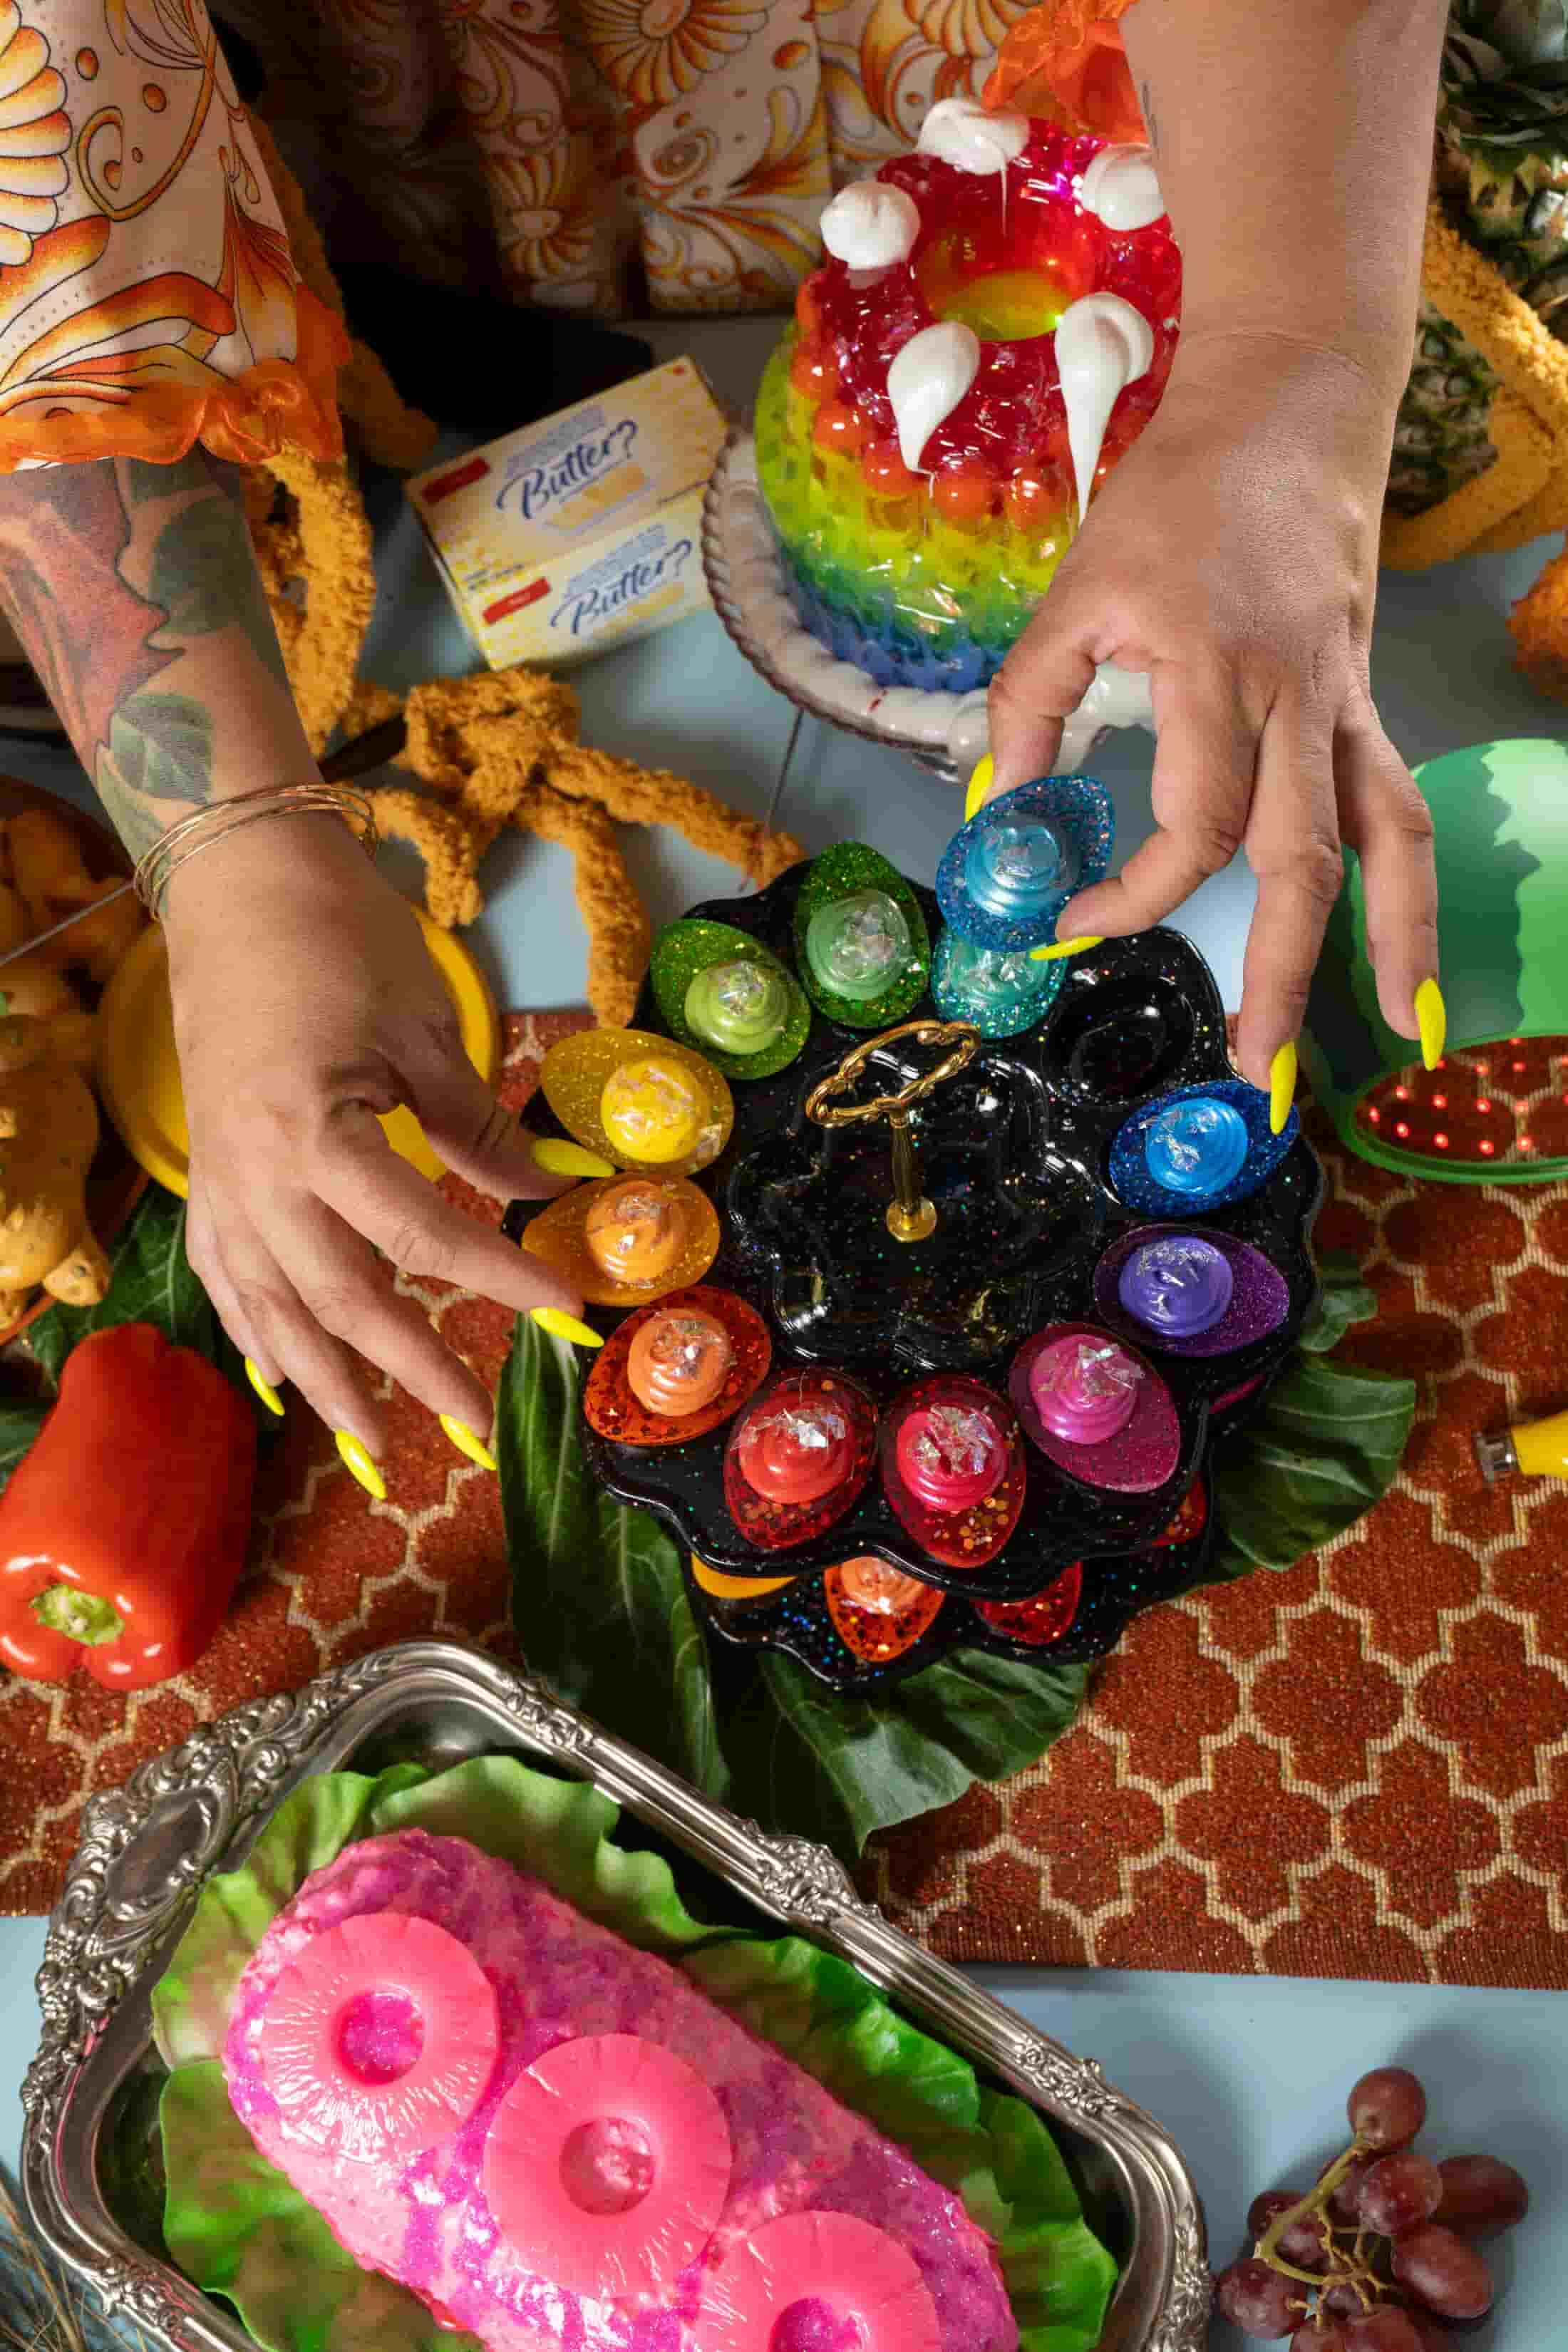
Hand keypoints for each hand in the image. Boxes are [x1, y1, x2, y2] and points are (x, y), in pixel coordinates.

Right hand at [166, 815, 583, 1459]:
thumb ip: (479, 1126)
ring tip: (376, 1449)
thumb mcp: (425, 1032)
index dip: (497, 1277)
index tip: (564, 1310)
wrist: (242, 889)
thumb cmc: (341, 943)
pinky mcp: (205, 1181)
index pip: (420, 1233)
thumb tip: (547, 1192)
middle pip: (341, 1298)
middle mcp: (256, 1173)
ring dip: (327, 1386)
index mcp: (316, 1130)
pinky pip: (227, 1282)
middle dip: (411, 1368)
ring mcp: (220, 1184)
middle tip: (474, 1426)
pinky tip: (288, 1383)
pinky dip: (260, 1338)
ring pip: (273, 1311)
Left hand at [986, 335, 1439, 1098]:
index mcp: (1218, 673)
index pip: (1196, 824)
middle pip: (1305, 859)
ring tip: (1392, 1036)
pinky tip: (1406, 959)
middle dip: (1286, 973)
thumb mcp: (1074, 594)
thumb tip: (997, 816)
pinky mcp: (1365, 701)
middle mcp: (1300, 699)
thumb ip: (1028, 705)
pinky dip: (1411, 887)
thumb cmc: (1174, 497)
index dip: (1135, 894)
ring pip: (1384, 838)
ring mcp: (1347, 703)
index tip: (1068, 923)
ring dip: (1391, 944)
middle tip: (1255, 1072)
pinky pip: (1399, 806)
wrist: (1290, 406)